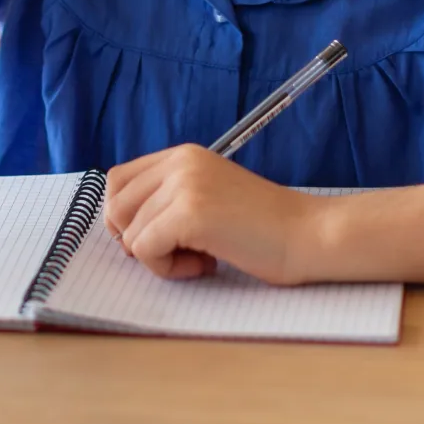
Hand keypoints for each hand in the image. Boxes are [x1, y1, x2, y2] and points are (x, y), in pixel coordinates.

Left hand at [102, 145, 326, 284]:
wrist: (307, 235)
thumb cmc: (262, 227)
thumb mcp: (208, 196)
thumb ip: (170, 198)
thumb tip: (120, 225)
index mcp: (182, 155)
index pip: (117, 181)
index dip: (124, 217)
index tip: (155, 237)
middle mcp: (179, 162)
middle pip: (115, 207)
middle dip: (136, 239)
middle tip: (177, 251)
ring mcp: (183, 185)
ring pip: (129, 234)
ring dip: (159, 258)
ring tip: (200, 257)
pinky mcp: (189, 213)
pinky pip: (144, 250)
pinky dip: (168, 269)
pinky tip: (205, 264)